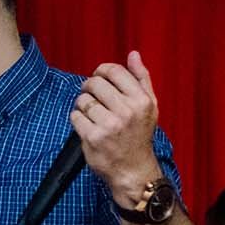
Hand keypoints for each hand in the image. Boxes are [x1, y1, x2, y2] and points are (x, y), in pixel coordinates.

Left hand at [71, 51, 163, 206]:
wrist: (134, 170)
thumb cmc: (140, 136)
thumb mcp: (149, 106)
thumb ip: (141, 78)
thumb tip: (133, 54)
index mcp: (141, 100)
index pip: (114, 71)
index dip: (101, 71)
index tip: (99, 78)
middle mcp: (127, 111)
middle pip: (95, 83)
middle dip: (89, 87)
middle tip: (91, 96)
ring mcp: (109, 125)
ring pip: (83, 100)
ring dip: (82, 105)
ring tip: (91, 113)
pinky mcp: (93, 137)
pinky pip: (75, 116)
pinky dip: (77, 119)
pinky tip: (87, 125)